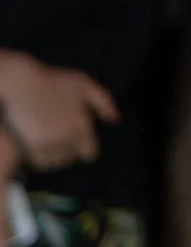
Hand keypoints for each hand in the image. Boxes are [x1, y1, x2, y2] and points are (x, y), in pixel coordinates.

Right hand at [0, 51, 115, 170]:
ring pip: (56, 163)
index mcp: (82, 125)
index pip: (90, 153)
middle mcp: (67, 138)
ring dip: (55, 156)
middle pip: (72, 158)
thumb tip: (115, 120)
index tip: (78, 142)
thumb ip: (103, 102)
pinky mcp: (30, 149)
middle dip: (69, 150)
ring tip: (49, 140)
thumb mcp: (83, 84)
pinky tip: (37, 146)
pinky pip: (40, 164)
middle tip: (59, 136)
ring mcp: (49, 145)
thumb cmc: (52, 82)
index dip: (85, 147)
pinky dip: (40, 159)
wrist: (20, 85)